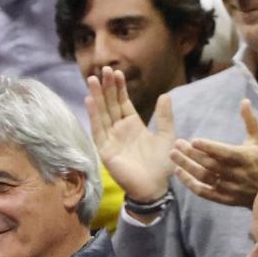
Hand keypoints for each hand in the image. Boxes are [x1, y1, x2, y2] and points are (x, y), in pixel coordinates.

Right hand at [86, 67, 175, 202]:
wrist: (154, 186)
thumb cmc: (162, 164)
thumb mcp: (167, 136)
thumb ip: (164, 117)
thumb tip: (165, 95)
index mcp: (133, 124)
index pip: (122, 102)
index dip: (119, 88)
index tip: (116, 72)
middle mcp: (119, 129)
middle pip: (110, 104)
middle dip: (106, 87)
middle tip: (103, 69)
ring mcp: (110, 139)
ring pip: (102, 114)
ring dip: (97, 97)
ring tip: (92, 80)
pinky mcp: (105, 149)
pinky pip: (98, 130)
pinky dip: (94, 115)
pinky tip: (90, 101)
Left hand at [170, 100, 257, 207]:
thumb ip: (250, 121)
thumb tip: (244, 101)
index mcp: (244, 159)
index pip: (225, 153)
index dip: (209, 147)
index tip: (193, 140)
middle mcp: (236, 174)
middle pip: (210, 164)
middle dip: (192, 154)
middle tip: (176, 144)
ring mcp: (228, 187)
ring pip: (204, 177)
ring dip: (187, 166)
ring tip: (173, 155)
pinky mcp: (221, 198)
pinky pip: (202, 191)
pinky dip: (189, 182)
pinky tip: (178, 171)